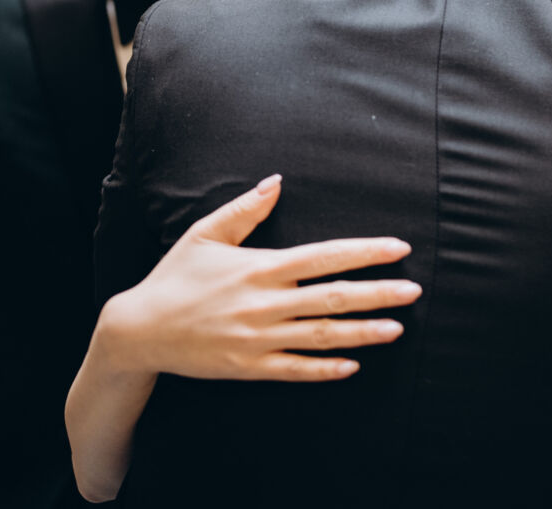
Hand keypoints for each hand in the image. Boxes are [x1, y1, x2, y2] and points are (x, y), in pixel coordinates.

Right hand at [97, 174, 421, 381]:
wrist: (137, 331)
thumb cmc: (175, 277)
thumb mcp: (206, 234)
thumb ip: (246, 208)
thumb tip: (277, 180)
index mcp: (262, 268)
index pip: (326, 256)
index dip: (365, 252)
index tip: (398, 249)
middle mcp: (266, 303)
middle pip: (334, 297)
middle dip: (378, 293)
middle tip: (415, 291)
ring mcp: (259, 338)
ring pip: (322, 336)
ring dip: (363, 332)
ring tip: (397, 328)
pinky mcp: (249, 368)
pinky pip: (295, 370)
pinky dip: (325, 369)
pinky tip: (354, 366)